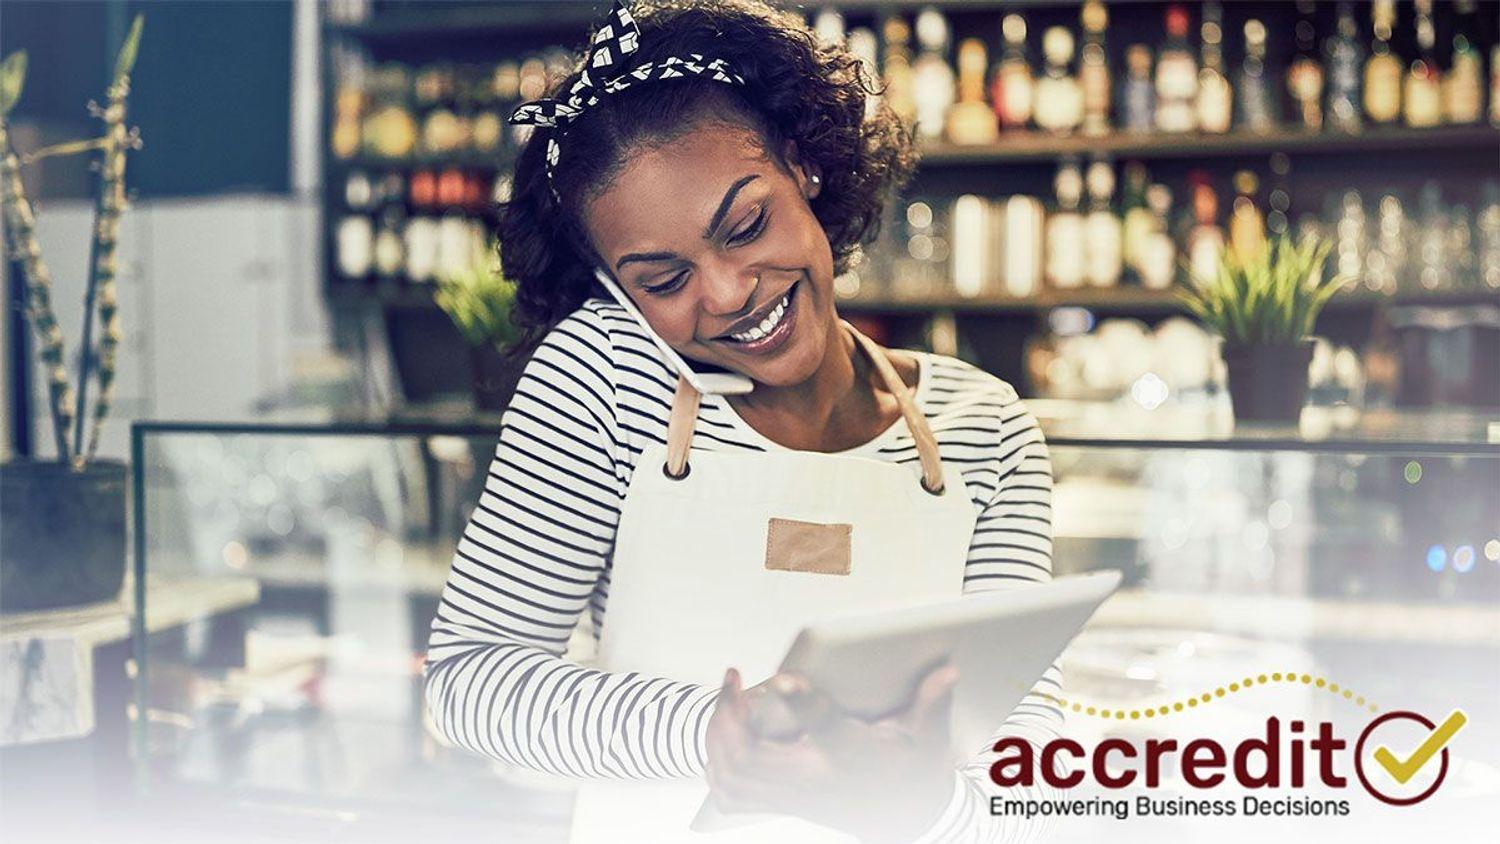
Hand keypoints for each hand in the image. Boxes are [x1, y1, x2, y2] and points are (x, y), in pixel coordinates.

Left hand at [704, 663, 960, 842]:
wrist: (909, 817)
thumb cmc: (915, 770)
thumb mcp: (929, 736)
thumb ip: (932, 702)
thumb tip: (947, 671)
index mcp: (850, 755)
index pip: (824, 727)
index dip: (802, 701)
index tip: (781, 677)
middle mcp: (815, 780)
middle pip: (752, 756)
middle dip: (729, 715)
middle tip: (734, 681)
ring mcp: (794, 796)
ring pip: (734, 775)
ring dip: (719, 736)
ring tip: (726, 701)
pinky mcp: (785, 804)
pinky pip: (732, 794)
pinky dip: (717, 765)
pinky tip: (724, 737)